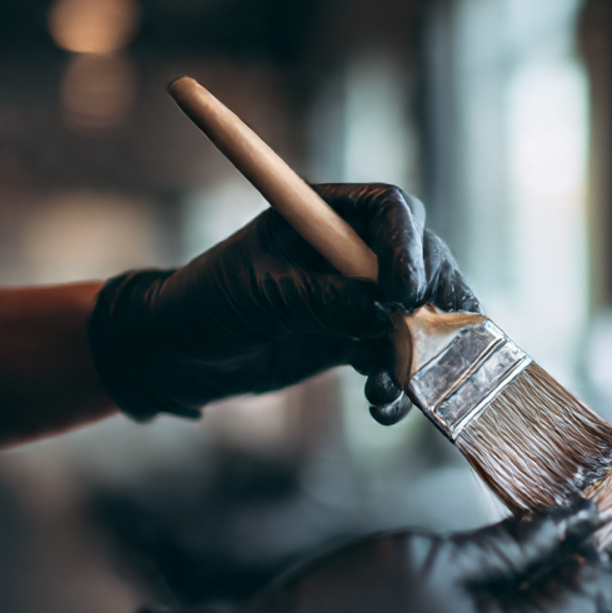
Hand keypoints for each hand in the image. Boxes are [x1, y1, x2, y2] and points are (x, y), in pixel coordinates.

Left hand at [86, 183, 478, 422]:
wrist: (181, 356)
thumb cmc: (207, 304)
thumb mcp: (263, 295)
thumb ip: (323, 299)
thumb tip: (383, 313)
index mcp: (324, 213)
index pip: (390, 208)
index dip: (407, 244)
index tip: (404, 290)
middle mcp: (351, 247)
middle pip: (422, 259)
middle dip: (431, 302)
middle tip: (421, 339)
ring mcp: (360, 292)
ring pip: (418, 313)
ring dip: (416, 352)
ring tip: (389, 385)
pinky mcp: (357, 335)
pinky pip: (396, 354)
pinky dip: (398, 381)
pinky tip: (382, 404)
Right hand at [138, 503, 611, 612]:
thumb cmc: (341, 611)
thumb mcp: (435, 557)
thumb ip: (516, 543)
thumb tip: (572, 521)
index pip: (591, 609)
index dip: (593, 560)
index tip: (581, 520)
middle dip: (567, 586)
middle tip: (550, 533)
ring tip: (508, 563)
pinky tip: (475, 608)